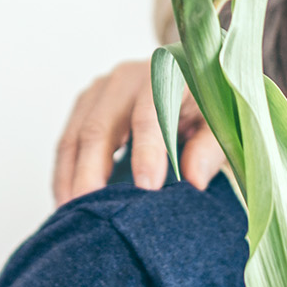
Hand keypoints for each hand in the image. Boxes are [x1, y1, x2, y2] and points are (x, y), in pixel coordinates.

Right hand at [52, 59, 228, 205]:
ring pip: (76, 135)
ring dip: (71, 176)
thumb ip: (210, 148)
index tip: (147, 189)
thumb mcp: (220, 122)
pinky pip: (68, 140)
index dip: (146, 152)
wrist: (190, 73)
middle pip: (100, 127)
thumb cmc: (206, 102)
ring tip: (73, 213)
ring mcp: (101, 89)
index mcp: (165, 73)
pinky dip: (66, 172)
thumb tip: (194, 182)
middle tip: (93, 212)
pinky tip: (68, 199)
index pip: (150, 115)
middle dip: (92, 173)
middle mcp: (127, 77)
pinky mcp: (87, 103)